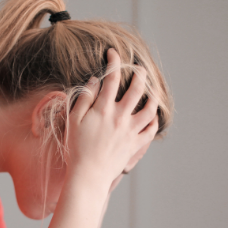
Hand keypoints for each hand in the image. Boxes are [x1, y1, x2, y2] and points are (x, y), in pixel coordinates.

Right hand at [65, 48, 158, 190]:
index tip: (113, 53)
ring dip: (153, 96)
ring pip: (150, 108)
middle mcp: (121, 117)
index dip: (114, 61)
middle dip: (140, 74)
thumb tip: (96, 81)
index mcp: (104, 109)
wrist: (88, 175)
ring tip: (151, 90)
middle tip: (139, 68)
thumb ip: (85, 98)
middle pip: (137, 89)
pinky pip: (151, 130)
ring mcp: (131, 131)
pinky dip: (154, 120)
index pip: (112, 78)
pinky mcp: (135, 144)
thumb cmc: (76, 148)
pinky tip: (152, 115)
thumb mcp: (73, 120)